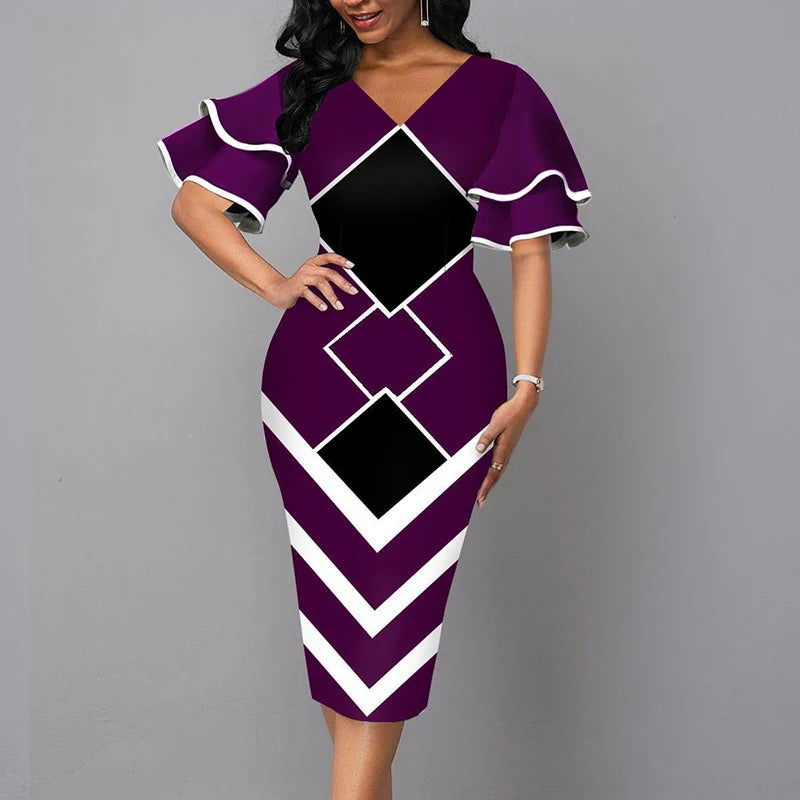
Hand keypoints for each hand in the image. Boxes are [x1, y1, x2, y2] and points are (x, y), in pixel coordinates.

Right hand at [266, 253, 358, 310]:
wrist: (279, 291)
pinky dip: (317, 301)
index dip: (340, 260)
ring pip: (321, 283)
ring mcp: (302, 277)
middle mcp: (309, 268)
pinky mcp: (296, 288)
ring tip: (339, 306)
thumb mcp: (313, 280)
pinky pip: (309, 294)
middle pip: (329, 273)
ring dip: (332, 295)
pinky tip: (324, 307)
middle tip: (353, 291)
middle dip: (343, 283)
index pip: (328, 257)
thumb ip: (327, 281)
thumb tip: (346, 290)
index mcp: (313, 263)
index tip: (351, 266)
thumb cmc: (299, 286)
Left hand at [474, 383, 539, 508]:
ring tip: (484, 493)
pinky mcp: (507, 446)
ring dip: (491, 483)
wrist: (523, 406)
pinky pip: (500, 464)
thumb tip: (479, 450)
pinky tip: (491, 476)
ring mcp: (508, 450)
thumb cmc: (510, 413)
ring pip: (498, 471)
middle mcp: (506, 452)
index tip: (480, 498)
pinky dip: (494, 473)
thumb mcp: (495, 424)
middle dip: (488, 489)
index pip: (492, 473)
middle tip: (480, 502)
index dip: (485, 486)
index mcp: (503, 449)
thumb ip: (486, 438)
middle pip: (496, 476)